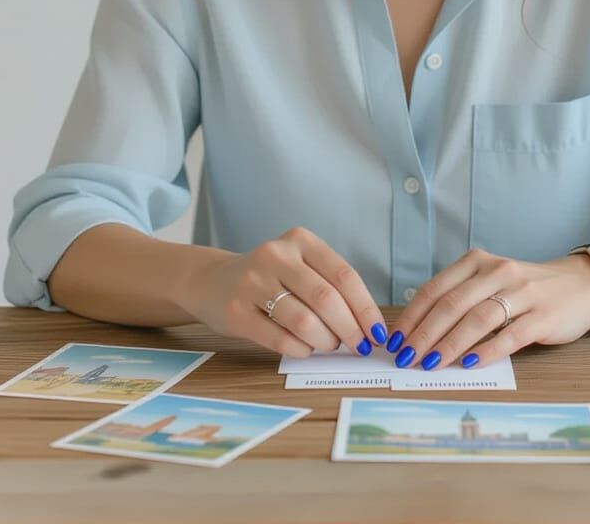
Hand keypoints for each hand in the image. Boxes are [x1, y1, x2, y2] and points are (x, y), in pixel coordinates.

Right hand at [177, 226, 388, 358]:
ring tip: (329, 344)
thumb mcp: (300, 265)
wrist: (213, 281)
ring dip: (325, 341)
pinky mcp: (236, 311)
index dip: (365, 308)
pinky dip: (300, 349)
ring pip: (304, 321)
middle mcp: (276, 255)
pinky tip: (305, 348)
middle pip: (326, 299)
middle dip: (350, 329)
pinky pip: (279, 339)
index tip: (377, 333)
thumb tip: (369, 326)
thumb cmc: (271, 278)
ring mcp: (253, 282)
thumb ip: (330, 286)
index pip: (344, 275)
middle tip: (359, 346)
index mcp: (300, 239)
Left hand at [384, 248, 589, 370]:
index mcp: (479, 262)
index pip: (435, 289)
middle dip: (424, 334)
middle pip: (452, 304)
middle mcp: (498, 271)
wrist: (580, 285)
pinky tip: (470, 364)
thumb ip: (462, 298)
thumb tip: (419, 331)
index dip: (412, 316)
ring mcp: (522, 292)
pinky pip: (510, 334)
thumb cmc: (527, 288)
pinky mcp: (543, 315)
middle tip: (406, 358)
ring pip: (478, 318)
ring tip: (431, 365)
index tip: (395, 340)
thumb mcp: (492, 281)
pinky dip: (488, 350)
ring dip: (449, 345)